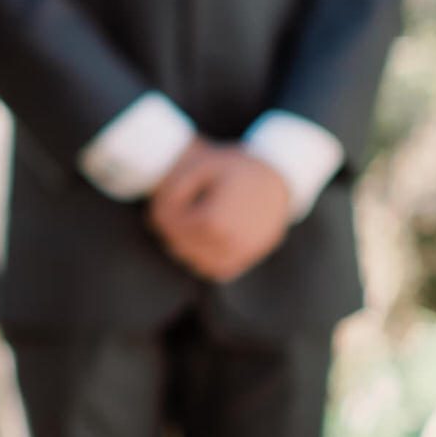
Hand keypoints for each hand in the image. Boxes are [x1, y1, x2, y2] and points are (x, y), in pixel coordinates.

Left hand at [149, 143, 291, 283]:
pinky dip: (204, 258)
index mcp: (215, 221)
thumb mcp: (201, 167)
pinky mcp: (250, 257)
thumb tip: (157, 218)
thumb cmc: (235, 168)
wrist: (278, 176)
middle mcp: (230, 243)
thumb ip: (174, 189)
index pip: (172, 228)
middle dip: (171, 231)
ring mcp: (243, 254)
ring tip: (186, 224)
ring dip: (185, 247)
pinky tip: (201, 238)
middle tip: (169, 214)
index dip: (163, 217)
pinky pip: (217, 269)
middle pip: (182, 247)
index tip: (161, 205)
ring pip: (197, 262)